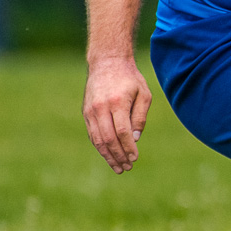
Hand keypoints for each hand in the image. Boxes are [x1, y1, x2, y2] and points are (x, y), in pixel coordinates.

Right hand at [83, 56, 151, 173]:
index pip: (122, 132)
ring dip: (108, 156)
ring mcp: (91, 111)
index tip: (135, 158)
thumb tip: (136, 138)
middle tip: (127, 167)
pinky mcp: (86, 113)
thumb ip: (140, 116)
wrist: (107, 63)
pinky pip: (93, 134)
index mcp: (117, 102)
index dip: (128, 147)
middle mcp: (101, 108)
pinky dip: (100, 147)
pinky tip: (109, 155)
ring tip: (118, 167)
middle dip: (118, 156)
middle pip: (109, 139)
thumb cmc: (130, 79)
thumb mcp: (144, 94)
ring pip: (98, 139)